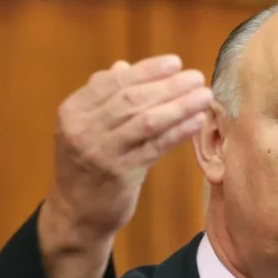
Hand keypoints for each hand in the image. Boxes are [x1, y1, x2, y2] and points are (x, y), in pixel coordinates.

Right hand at [45, 55, 211, 241]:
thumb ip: (103, 99)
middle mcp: (83, 129)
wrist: (76, 214)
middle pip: (131, 99)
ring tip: (204, 96)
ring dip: (179, 105)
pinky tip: (196, 121)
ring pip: (146, 121)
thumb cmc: (87, 167)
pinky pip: (155, 147)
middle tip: (197, 77)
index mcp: (73, 111)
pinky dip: (178, 131)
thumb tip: (124, 66)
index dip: (146, 70)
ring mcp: (101, 152)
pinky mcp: (120, 174)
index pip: (112, 81)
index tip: (175, 62)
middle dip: (168, 85)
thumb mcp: (85, 129)